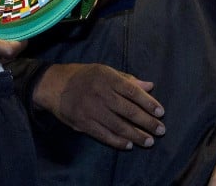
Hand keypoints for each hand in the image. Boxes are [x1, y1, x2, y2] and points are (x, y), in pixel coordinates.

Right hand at [34, 62, 164, 148]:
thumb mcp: (105, 71)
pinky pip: (103, 134)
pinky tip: (129, 145)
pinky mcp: (83, 123)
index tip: (161, 112)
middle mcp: (100, 93)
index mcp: (107, 78)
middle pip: (128, 110)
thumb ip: (128, 80)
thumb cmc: (84, 76)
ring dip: (136, 135)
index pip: (132, 92)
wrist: (54, 85)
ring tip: (149, 141)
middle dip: (147, 122)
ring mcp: (91, 109)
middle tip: (161, 130)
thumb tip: (150, 86)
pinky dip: (117, 141)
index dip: (148, 103)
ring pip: (118, 125)